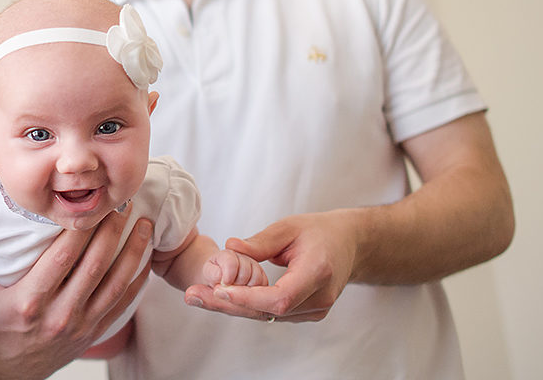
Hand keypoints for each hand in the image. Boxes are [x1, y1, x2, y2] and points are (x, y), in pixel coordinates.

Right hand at [0, 211, 153, 379]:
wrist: (10, 368)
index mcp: (29, 301)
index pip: (61, 259)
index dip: (80, 230)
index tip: (92, 204)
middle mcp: (58, 315)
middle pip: (92, 267)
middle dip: (111, 233)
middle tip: (124, 203)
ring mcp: (79, 326)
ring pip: (114, 284)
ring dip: (133, 253)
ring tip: (145, 224)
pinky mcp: (93, 332)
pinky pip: (122, 304)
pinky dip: (137, 280)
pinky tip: (146, 257)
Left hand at [184, 210, 357, 321]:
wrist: (349, 245)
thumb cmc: (320, 231)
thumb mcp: (289, 226)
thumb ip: (260, 242)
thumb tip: (230, 247)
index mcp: (317, 272)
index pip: (280, 298)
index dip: (248, 298)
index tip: (220, 289)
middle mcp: (319, 297)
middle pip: (268, 312)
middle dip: (227, 305)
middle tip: (192, 295)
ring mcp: (315, 310)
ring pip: (266, 316)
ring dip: (231, 307)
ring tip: (196, 296)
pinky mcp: (307, 313)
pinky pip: (271, 314)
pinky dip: (246, 306)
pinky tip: (220, 297)